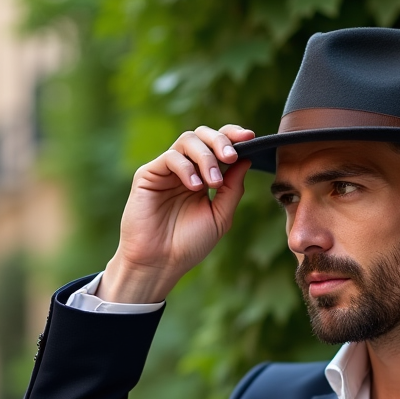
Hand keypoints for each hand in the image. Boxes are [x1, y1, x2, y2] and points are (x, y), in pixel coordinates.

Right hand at [100, 124, 254, 303]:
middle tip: (231, 156)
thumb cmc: (189, 244)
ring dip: (206, 156)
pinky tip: (195, 187)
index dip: (233, 135)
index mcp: (203, 177)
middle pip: (202, 134)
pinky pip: (170, 157)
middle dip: (221, 140)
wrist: (160, 263)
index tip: (251, 138)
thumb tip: (247, 159)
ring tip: (214, 181)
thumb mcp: (220, 216)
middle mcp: (185, 169)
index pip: (217, 145)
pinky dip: (186, 167)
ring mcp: (166, 171)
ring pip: (187, 140)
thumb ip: (233, 188)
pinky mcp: (148, 175)